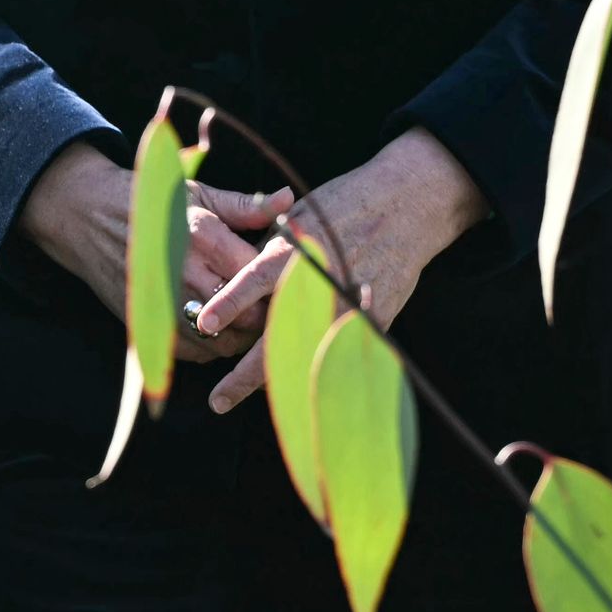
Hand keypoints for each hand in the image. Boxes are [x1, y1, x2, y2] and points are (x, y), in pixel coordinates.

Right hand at [16, 140, 293, 368]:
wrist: (86, 215)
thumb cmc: (150, 202)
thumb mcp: (197, 194)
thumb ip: (245, 206)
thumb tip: (288, 199)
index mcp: (203, 237)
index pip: (260, 277)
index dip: (278, 284)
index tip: (286, 282)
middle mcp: (185, 275)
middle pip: (247, 317)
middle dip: (263, 314)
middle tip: (269, 305)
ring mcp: (164, 304)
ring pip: (223, 342)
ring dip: (239, 335)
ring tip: (244, 317)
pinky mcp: (148, 323)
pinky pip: (194, 353)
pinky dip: (211, 346)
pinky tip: (215, 327)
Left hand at [198, 127, 488, 410]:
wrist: (406, 206)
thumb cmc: (342, 207)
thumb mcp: (294, 221)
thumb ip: (265, 255)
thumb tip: (229, 286)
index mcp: (295, 252)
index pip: (254, 281)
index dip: (228, 304)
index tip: (204, 326)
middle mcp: (319, 282)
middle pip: (280, 336)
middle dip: (246, 373)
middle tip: (218, 400)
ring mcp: (350, 304)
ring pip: (309, 356)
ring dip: (279, 384)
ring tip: (250, 406)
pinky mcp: (375, 320)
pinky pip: (343, 355)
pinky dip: (321, 378)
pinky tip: (301, 400)